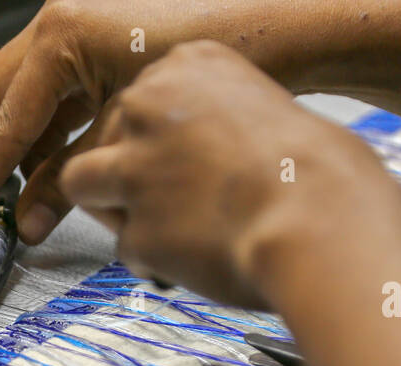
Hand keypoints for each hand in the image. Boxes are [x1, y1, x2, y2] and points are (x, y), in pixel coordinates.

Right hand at [0, 0, 313, 248]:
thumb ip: (68, 178)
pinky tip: (42, 181)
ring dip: (4, 158)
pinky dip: (40, 143)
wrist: (281, 29)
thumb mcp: (127, 133)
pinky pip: (50, 101)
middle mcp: (57, 25)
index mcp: (58, 37)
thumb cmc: (218, 62)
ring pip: (15, 104)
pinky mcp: (95, 49)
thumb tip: (27, 223)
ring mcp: (74, 33)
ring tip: (1, 209)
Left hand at [59, 40, 400, 309]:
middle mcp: (148, 108)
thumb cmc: (316, 173)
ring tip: (153, 228)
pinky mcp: (134, 228)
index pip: (138, 98)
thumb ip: (216, 124)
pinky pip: (125, 248)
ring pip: (80, 182)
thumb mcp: (267, 111)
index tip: (176, 158)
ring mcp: (135, 168)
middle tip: (161, 200)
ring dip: (111, 209)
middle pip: (103, 135)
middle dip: (123, 171)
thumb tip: (203, 158)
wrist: (319, 220)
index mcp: (188, 66)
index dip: (153, 136)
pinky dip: (151, 260)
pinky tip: (189, 263)